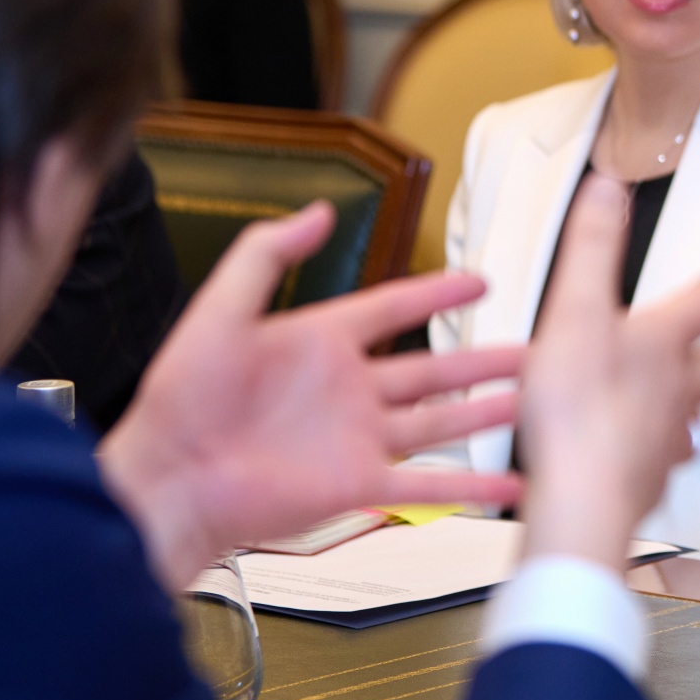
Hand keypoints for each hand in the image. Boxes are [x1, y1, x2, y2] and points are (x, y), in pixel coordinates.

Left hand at [101, 201, 526, 589]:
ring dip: (485, 412)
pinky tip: (508, 489)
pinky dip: (471, 488)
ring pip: (440, 421)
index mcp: (319, 343)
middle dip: (481, 360)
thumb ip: (267, 255)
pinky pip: (427, 485)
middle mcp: (347, 391)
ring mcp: (358, 439)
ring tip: (529, 402)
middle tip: (527, 351)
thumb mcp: (220, 311)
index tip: (477, 283)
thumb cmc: (181, 401)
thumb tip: (317, 211)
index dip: (436, 294)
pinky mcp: (359, 483)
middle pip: (432, 369)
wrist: (169, 479)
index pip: (393, 307)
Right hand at [517, 173, 699, 571]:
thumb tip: (608, 189)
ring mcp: (672, 436)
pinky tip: (643, 450)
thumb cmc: (580, 405)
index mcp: (669, 340)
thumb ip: (593, 246)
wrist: (585, 494)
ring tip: (684, 396)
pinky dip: (660, 446)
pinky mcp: (652, 477)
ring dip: (694, 400)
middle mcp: (682, 388)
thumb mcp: (575, 308)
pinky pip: (667, 456)